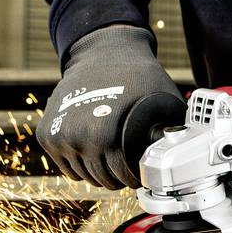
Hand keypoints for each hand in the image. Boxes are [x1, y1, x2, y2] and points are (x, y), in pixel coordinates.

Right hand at [37, 25, 184, 188]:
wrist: (102, 52)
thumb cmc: (136, 75)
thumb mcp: (163, 102)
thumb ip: (170, 132)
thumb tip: (185, 152)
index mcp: (105, 136)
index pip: (124, 178)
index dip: (136, 173)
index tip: (140, 161)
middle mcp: (78, 139)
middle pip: (103, 180)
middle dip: (117, 172)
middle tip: (125, 153)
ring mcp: (59, 138)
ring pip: (83, 176)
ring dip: (97, 167)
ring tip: (110, 145)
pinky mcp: (46, 135)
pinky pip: (66, 166)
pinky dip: (79, 160)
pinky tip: (92, 142)